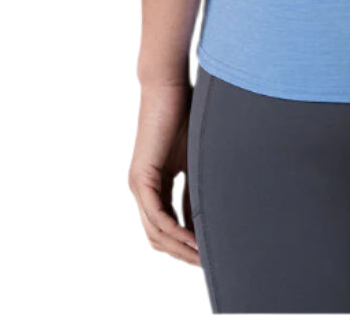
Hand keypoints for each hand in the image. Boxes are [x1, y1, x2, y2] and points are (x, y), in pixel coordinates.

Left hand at [129, 81, 199, 264]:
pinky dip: (175, 231)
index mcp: (154, 184)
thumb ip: (197, 182)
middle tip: (209, 264)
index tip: (210, 253)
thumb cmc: (185, 110)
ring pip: (156, 232)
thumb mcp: (196, 155)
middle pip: (159, 237)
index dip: (187, 243)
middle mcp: (142, 189)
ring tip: (204, 258)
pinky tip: (194, 240)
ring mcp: (139, 185)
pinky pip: (157, 216)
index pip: (167, 225)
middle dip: (183, 254)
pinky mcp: (142, 177)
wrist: (167, 85)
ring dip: (180, 248)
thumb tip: (210, 209)